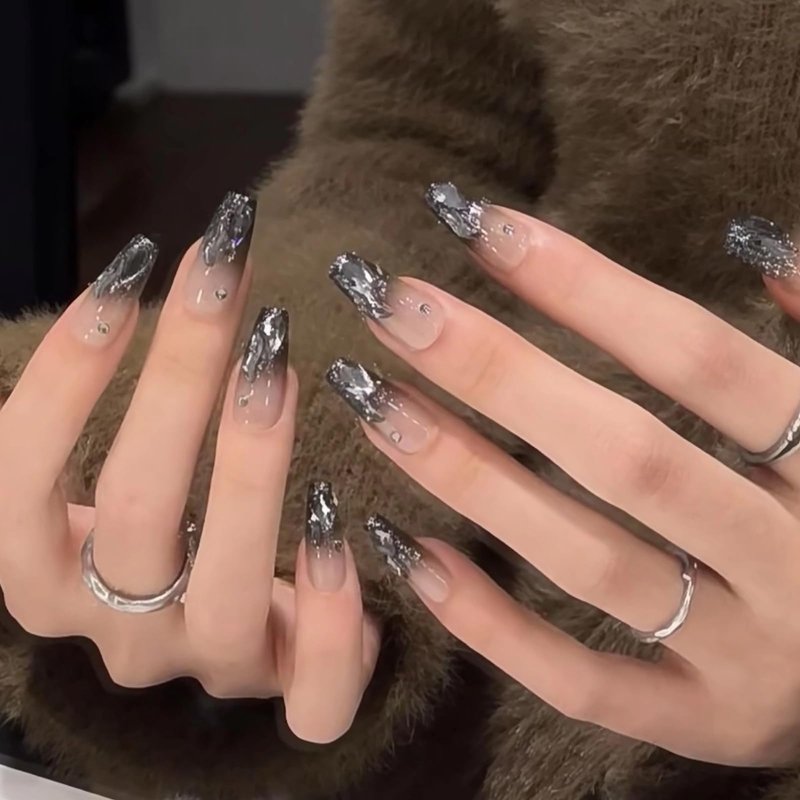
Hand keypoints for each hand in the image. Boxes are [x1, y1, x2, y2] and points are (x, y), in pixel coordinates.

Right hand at [0, 194, 377, 743]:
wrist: (224, 621)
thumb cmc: (171, 522)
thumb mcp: (129, 467)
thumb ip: (129, 407)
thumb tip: (159, 283)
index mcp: (47, 575)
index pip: (20, 478)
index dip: (65, 375)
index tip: (128, 274)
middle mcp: (120, 628)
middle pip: (132, 513)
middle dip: (177, 382)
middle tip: (224, 282)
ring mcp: (208, 667)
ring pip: (223, 594)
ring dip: (251, 471)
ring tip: (279, 368)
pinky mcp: (288, 694)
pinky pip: (314, 696)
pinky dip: (333, 614)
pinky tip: (345, 527)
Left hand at [326, 186, 799, 764]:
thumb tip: (752, 242)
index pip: (699, 360)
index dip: (589, 288)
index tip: (482, 229)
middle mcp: (794, 565)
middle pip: (627, 457)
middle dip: (500, 374)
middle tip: (394, 307)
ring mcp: (746, 657)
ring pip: (588, 562)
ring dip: (471, 480)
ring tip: (376, 405)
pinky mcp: (700, 724)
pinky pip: (582, 683)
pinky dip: (492, 624)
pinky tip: (408, 551)